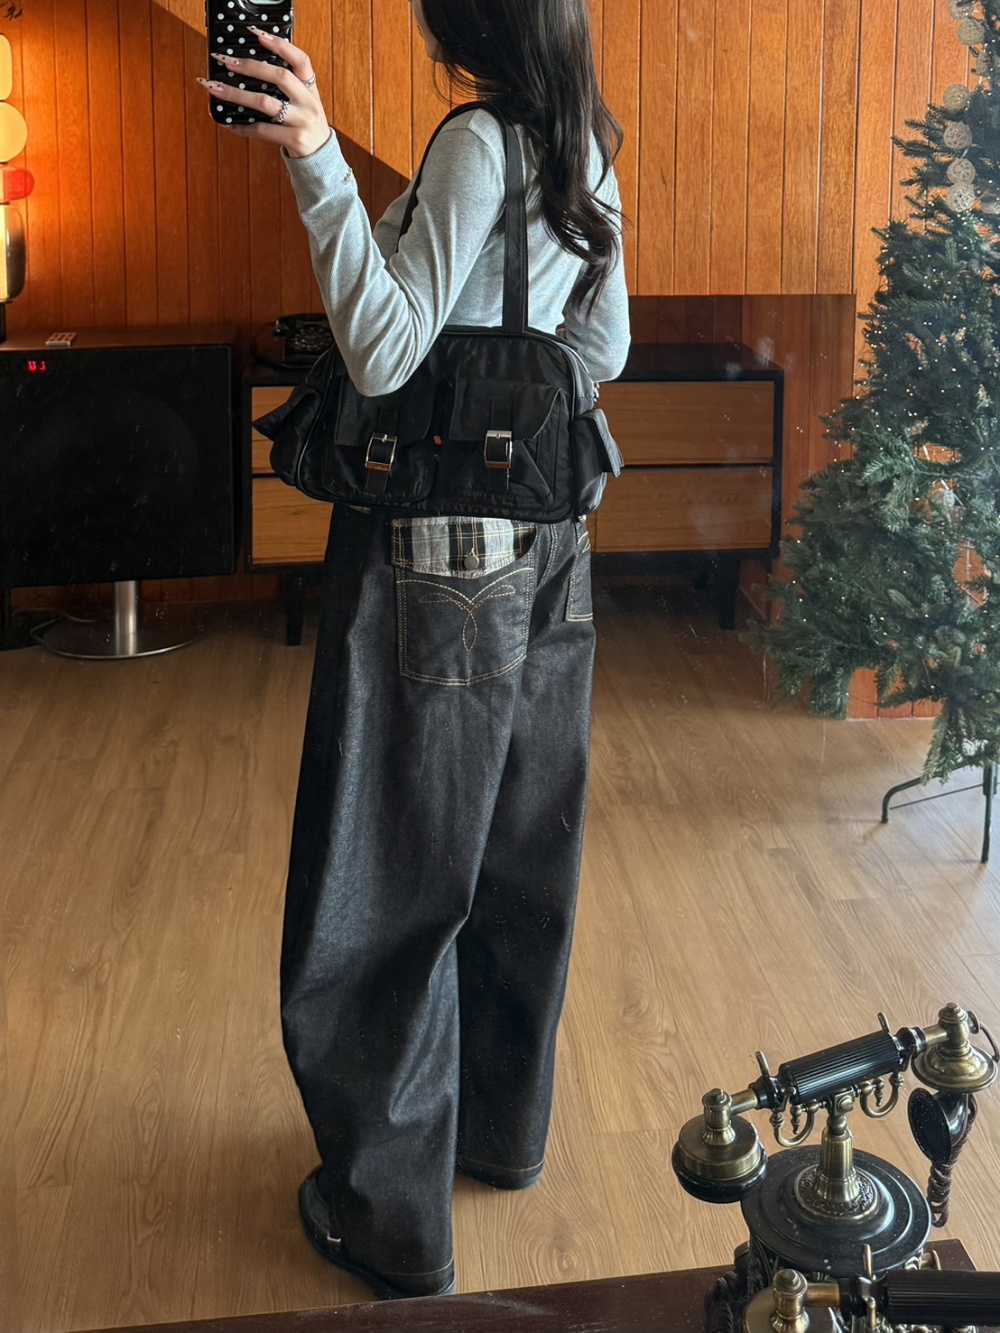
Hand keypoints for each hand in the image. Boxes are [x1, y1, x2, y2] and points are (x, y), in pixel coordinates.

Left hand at [198, 28, 331, 158]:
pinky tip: (229, 124)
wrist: (322, 158)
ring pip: (265, 103)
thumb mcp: (305, 103)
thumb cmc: (306, 126)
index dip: (281, 46)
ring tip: (216, 88)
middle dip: (251, 67)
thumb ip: (290, 87)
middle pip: (280, 77)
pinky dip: (243, 127)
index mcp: (310, 90)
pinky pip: (263, 130)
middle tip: (227, 61)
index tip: (259, 35)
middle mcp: (308, 103)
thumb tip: (251, 69)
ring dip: (237, 95)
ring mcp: (302, 122)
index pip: (301, 61)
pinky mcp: (295, 140)